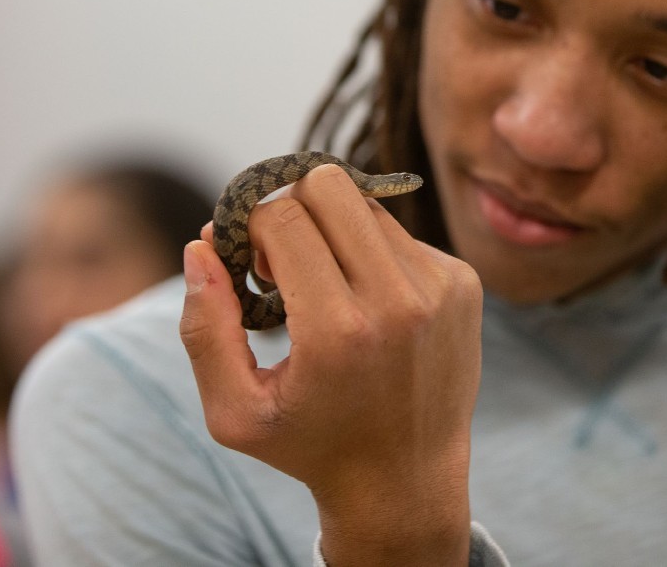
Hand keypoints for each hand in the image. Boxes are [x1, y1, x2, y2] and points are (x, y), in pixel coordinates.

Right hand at [179, 163, 482, 566]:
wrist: (408, 480)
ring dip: (333, 232)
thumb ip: (204, 328)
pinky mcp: (464, 283)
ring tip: (325, 288)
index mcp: (337, 332)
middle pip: (328, 185)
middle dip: (291, 208)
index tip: (249, 264)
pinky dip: (372, 253)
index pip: (282, 217)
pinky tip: (367, 304)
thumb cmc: (310, 445)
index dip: (250, 226)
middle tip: (283, 262)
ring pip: (365, 203)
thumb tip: (202, 244)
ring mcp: (440, 287)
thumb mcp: (235, 412)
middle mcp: (398, 301)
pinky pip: (399, 232)